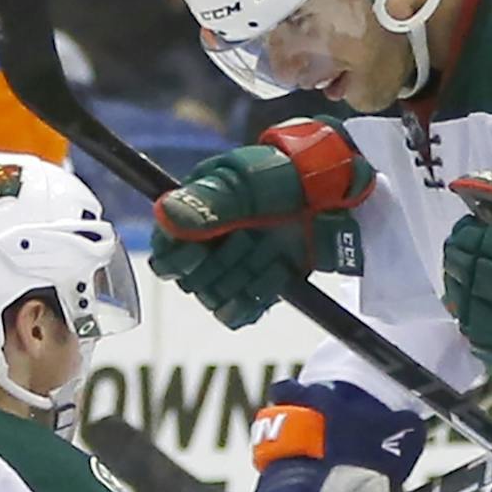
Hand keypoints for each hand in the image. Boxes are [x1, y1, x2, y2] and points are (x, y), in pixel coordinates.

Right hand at [148, 118, 373, 327]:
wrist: (325, 193)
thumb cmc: (278, 177)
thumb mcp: (240, 184)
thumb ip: (203, 204)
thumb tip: (165, 216)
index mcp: (190, 220)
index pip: (165, 256)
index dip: (179, 260)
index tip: (200, 250)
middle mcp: (205, 249)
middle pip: (191, 283)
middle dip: (224, 263)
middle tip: (250, 237)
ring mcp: (229, 271)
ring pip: (216, 299)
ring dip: (245, 276)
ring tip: (270, 250)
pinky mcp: (254, 289)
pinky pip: (240, 314)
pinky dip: (259, 296)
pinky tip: (278, 270)